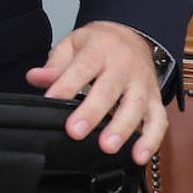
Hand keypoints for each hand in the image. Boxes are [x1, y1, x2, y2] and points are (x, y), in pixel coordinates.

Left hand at [25, 20, 165, 164]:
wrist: (133, 36)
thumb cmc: (98, 44)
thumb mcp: (72, 45)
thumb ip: (55, 65)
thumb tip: (34, 78)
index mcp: (99, 50)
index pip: (81, 68)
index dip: (66, 85)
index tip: (50, 100)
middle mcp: (124, 67)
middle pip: (109, 90)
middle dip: (92, 112)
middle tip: (75, 132)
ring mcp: (142, 84)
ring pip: (136, 107)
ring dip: (122, 129)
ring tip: (107, 147)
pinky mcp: (155, 99)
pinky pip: (158, 120)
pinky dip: (152, 140)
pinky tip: (139, 156)